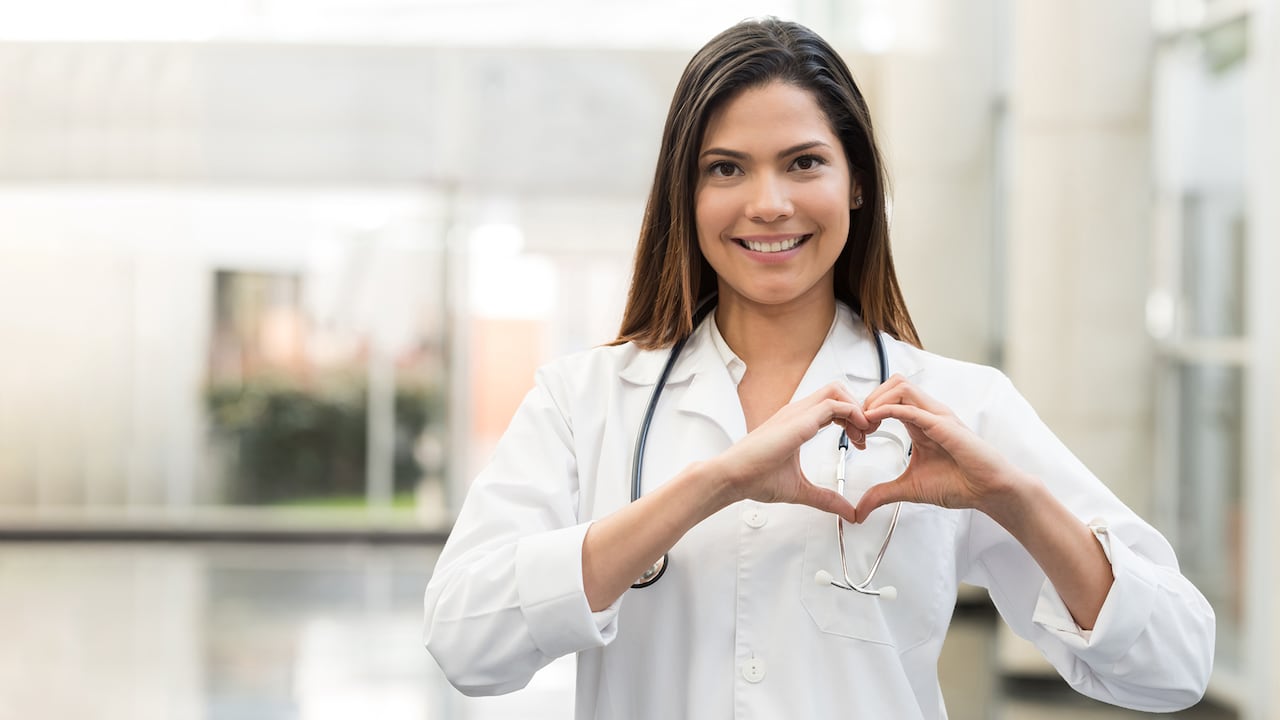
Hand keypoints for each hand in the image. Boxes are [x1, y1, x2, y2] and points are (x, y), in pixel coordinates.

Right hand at [713, 382, 869, 522]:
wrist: (732, 477)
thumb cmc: (754, 478)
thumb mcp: (800, 489)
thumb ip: (826, 498)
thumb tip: (847, 512)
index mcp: (796, 422)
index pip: (832, 406)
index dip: (852, 418)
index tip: (861, 440)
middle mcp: (797, 412)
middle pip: (837, 390)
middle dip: (858, 407)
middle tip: (868, 433)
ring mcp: (796, 413)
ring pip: (836, 390)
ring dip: (856, 408)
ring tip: (865, 431)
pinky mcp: (798, 421)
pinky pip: (833, 405)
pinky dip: (852, 413)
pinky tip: (858, 433)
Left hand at [855, 375, 1024, 522]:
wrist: (989, 491)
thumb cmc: (960, 484)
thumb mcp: (909, 488)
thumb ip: (882, 494)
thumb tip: (860, 510)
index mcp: (919, 422)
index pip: (888, 397)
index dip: (867, 410)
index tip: (857, 434)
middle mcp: (928, 413)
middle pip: (892, 384)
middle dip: (868, 399)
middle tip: (859, 426)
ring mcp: (937, 416)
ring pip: (900, 386)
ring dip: (876, 400)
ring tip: (866, 424)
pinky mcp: (944, 424)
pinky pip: (912, 407)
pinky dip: (888, 409)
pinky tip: (874, 420)